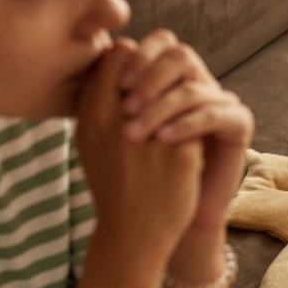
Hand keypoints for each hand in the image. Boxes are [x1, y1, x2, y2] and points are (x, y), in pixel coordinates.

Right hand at [75, 39, 203, 251]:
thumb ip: (98, 101)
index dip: (135, 57)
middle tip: (169, 82)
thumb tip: (114, 59)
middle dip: (162, 68)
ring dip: (182, 93)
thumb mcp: (90, 141)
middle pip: (150, 63)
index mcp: (93, 114)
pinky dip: (197, 123)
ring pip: (180, 86)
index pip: (119, 53)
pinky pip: (197, 117)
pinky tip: (196, 136)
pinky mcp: (182, 153)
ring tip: (184, 107)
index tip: (144, 73)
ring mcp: (152, 135)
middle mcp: (119, 120)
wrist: (132, 234)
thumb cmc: (112, 184)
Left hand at [117, 29, 254, 230]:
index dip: (137, 56)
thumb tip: (96, 56)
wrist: (163, 220)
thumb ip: (107, 92)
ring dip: (161, 106)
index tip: (115, 83)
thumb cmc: (133, 173)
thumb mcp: (115, 129)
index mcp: (170, 79)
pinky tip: (162, 139)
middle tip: (125, 105)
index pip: (159, 43)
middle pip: (179, 54)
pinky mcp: (237, 125)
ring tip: (135, 132)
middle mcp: (197, 83)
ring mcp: (219, 102)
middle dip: (149, 77)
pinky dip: (185, 124)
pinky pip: (214, 113)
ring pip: (193, 86)